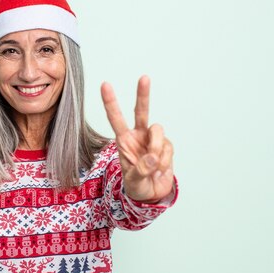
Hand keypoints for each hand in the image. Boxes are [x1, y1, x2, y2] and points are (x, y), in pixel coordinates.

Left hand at [101, 75, 173, 201]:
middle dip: (143, 94)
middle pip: (141, 111)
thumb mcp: (133, 182)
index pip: (116, 118)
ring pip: (158, 131)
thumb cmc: (136, 186)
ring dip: (157, 148)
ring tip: (153, 166)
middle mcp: (138, 136)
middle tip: (144, 77)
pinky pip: (168, 148)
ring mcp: (153, 140)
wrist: (152, 195)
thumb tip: (152, 157)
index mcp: (124, 141)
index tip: (105, 84)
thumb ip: (140, 170)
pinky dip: (165, 161)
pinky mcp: (166, 146)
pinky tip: (159, 169)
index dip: (111, 102)